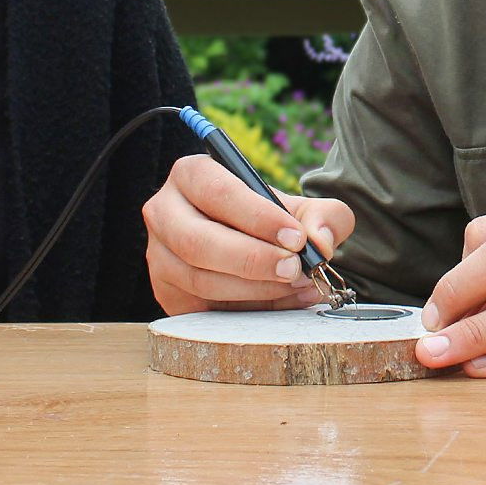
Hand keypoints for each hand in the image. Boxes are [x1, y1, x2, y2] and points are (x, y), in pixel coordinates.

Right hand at [144, 153, 355, 314]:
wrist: (252, 246)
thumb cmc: (272, 221)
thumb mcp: (303, 208)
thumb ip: (325, 216)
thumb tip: (322, 242)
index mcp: (191, 175)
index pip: (217, 192)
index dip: (257, 217)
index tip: (295, 237)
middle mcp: (164, 212)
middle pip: (198, 242)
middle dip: (252, 260)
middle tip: (294, 268)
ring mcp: (159, 256)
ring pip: (200, 280)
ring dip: (255, 288)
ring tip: (297, 284)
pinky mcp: (167, 294)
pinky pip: (204, 309)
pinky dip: (250, 309)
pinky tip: (283, 301)